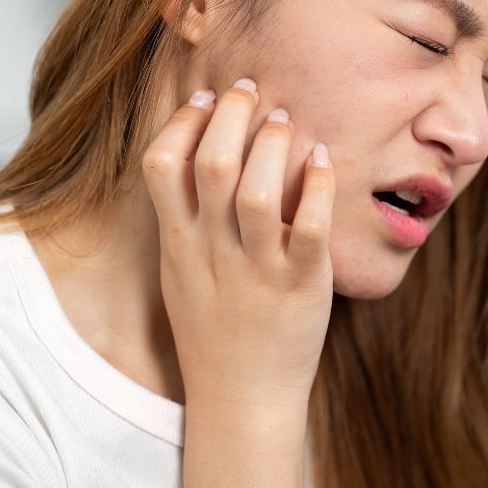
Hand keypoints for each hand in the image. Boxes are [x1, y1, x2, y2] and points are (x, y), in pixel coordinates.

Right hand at [141, 79, 334, 410]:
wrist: (241, 398)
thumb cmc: (214, 329)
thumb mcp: (183, 273)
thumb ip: (187, 220)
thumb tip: (206, 155)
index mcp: (179, 245)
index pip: (162, 166)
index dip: (183, 122)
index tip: (206, 97)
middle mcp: (212, 252)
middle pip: (212, 165)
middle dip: (231, 116)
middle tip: (251, 90)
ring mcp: (257, 270)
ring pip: (258, 192)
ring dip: (272, 145)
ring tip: (284, 118)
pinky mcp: (302, 285)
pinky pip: (310, 229)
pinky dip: (317, 187)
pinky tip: (324, 160)